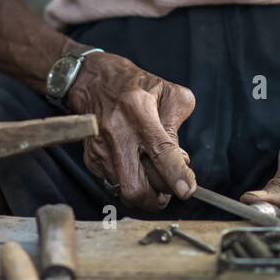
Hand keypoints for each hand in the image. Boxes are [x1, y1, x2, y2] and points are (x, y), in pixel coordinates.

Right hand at [68, 52, 195, 209]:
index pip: (160, 152)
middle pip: (136, 188)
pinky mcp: (91, 159)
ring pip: (125, 192)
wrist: (95, 81)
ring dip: (145, 192)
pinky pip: (115, 185)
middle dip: (157, 198)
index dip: (176, 176)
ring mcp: (100, 149)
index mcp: (138, 110)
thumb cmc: (138, 86)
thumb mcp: (169, 94)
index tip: (187, 190)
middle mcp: (116, 133)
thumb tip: (180, 162)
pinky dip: (130, 183)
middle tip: (169, 188)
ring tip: (154, 174)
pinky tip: (136, 166)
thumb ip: (177, 127)